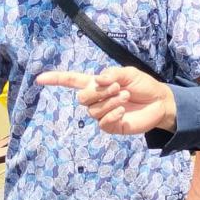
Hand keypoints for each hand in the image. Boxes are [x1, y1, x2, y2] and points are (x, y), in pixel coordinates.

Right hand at [37, 66, 175, 134]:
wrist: (160, 102)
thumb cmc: (143, 86)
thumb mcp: (129, 73)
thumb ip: (112, 74)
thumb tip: (98, 80)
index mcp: (97, 84)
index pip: (72, 81)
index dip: (56, 79)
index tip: (40, 79)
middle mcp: (97, 99)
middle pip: (82, 98)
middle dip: (100, 92)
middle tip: (119, 88)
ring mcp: (103, 114)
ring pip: (94, 110)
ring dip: (110, 102)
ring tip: (126, 97)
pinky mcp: (111, 126)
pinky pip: (102, 123)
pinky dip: (112, 115)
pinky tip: (123, 112)